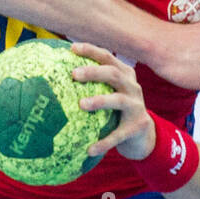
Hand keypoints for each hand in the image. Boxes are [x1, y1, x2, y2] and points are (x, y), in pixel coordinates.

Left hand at [71, 42, 155, 160]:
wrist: (142, 135)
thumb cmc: (117, 110)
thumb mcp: (109, 92)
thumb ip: (92, 83)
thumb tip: (56, 75)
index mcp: (124, 75)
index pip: (108, 57)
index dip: (91, 51)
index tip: (72, 48)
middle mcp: (132, 87)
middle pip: (113, 74)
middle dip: (94, 72)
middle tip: (74, 74)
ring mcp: (136, 107)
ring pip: (118, 100)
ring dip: (100, 101)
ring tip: (81, 104)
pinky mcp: (136, 127)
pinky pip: (118, 135)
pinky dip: (104, 142)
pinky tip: (89, 150)